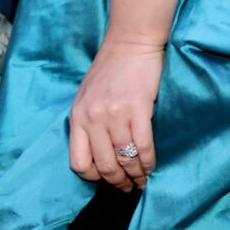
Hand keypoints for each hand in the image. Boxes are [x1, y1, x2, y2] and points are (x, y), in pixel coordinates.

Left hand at [69, 38, 162, 192]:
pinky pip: (143, 147)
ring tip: (142, 180)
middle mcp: (93, 118)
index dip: (93, 176)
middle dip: (118, 183)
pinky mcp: (137, 110)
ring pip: (125, 160)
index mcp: (78, 116)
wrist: (130, 42)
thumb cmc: (110, 69)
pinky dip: (148, 162)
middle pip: (104, 166)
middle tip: (128, 187)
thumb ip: (88, 122)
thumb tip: (98, 153)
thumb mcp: (86, 96)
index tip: (106, 179)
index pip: (78, 162)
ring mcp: (115, 115)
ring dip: (136, 176)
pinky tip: (151, 166)